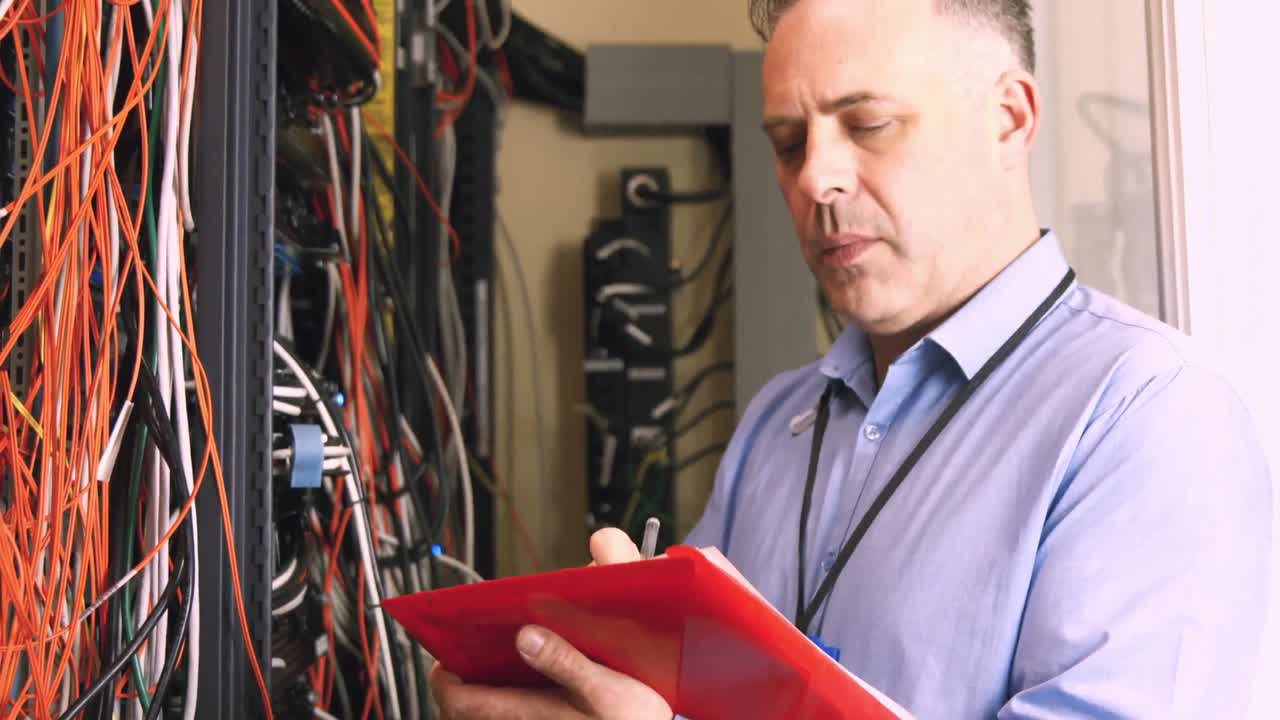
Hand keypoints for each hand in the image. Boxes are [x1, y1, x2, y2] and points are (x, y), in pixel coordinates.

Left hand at [430, 529, 670, 718]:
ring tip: (489, 667)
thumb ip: (563, 660)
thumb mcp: (606, 687)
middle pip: (465, 712)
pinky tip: (524, 683)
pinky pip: (510, 717)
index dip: (442, 678)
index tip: (443, 654)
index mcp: (526, 713)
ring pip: (486, 716)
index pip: (457, 701)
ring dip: (480, 695)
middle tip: (463, 658)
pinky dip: (502, 702)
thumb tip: (524, 636)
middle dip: (457, 685)